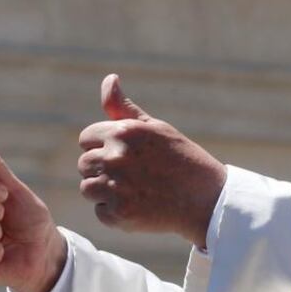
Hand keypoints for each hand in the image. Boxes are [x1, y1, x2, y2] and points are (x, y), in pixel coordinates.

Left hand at [77, 74, 226, 249]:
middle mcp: (116, 157)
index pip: (86, 138)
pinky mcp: (119, 214)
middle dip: (101, 169)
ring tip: (133, 190)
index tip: (125, 155)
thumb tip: (109, 78)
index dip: (103, 146)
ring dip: (104, 191)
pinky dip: (115, 212)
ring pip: (87, 188)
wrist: (206, 199)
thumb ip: (123, 108)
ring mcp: (116, 187)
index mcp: (123, 132)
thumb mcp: (155, 127)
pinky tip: (138, 206)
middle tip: (131, 175)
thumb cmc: (180, 158)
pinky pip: (100, 211)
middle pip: (84, 164)